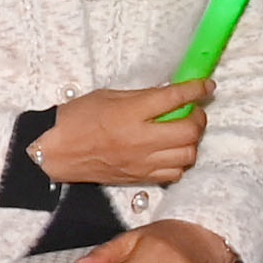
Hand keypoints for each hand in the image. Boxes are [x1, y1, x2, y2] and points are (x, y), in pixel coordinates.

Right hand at [33, 81, 209, 188]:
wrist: (56, 152)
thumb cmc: (76, 119)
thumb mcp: (108, 96)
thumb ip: (141, 97)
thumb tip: (169, 95)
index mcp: (130, 112)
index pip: (174, 98)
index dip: (196, 89)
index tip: (206, 85)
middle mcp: (140, 138)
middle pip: (190, 130)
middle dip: (198, 118)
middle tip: (191, 111)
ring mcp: (142, 161)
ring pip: (188, 154)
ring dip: (191, 141)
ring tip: (181, 133)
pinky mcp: (140, 177)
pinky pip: (175, 173)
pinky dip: (179, 161)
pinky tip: (170, 152)